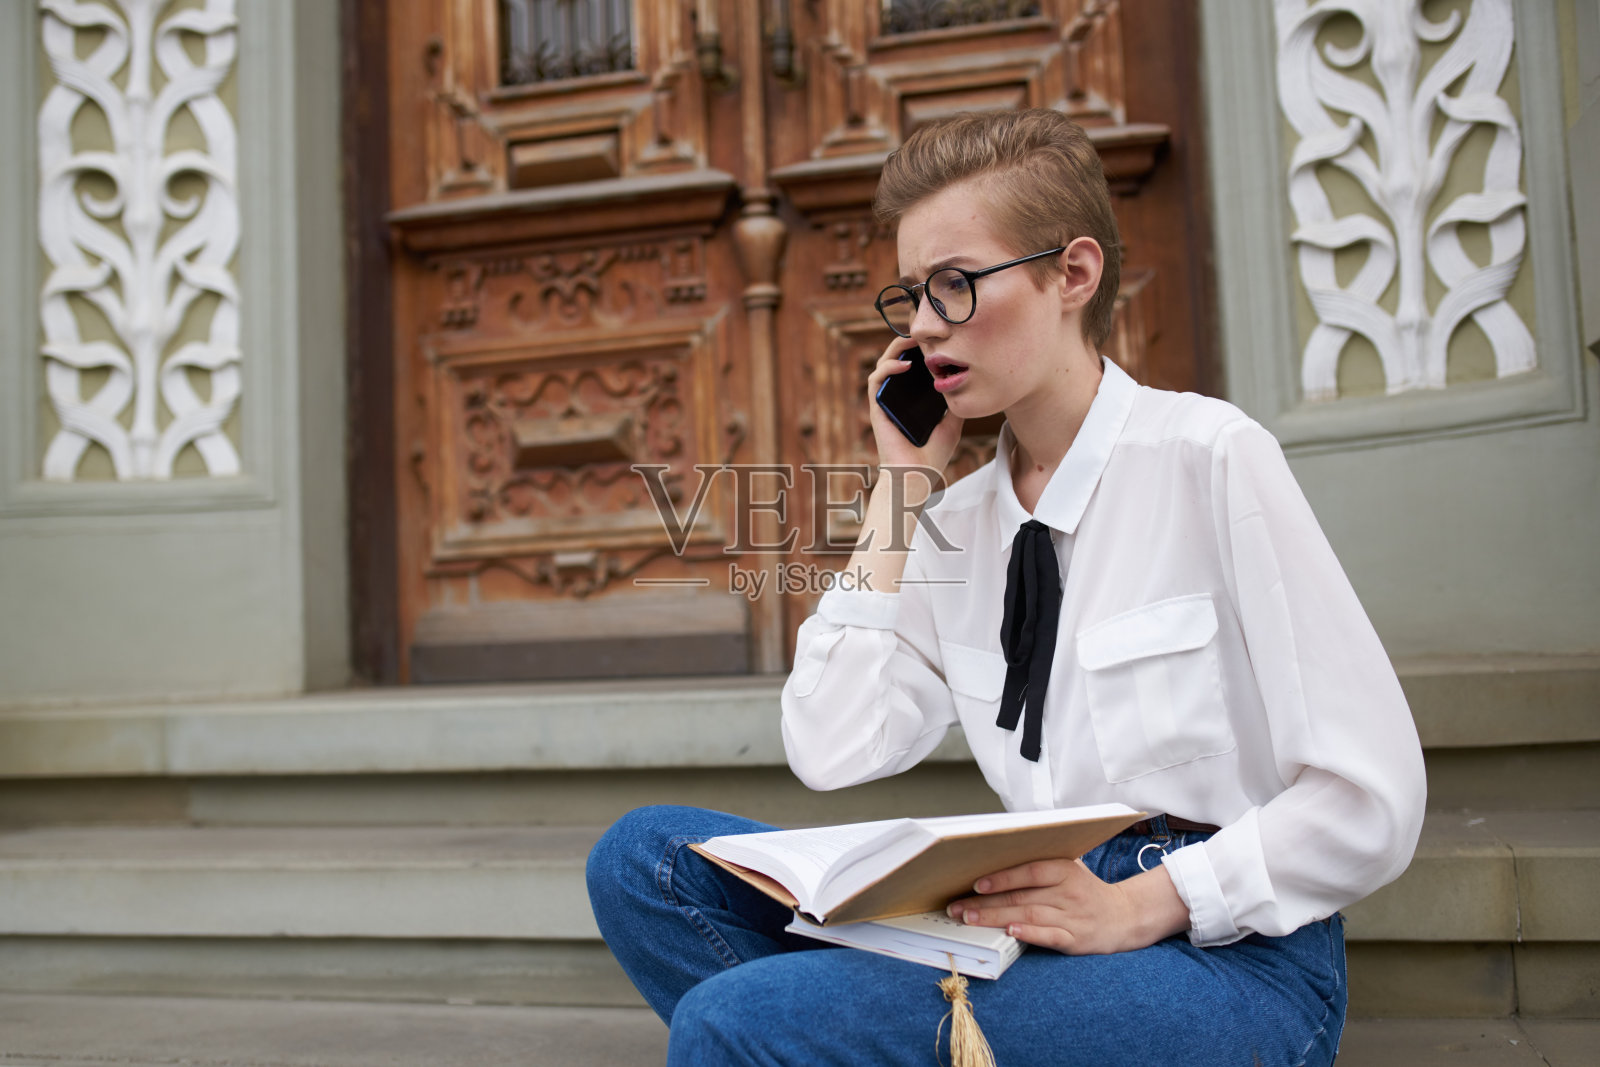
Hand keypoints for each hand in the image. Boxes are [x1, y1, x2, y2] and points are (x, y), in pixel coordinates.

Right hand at [866, 336, 963, 474]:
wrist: (916, 479)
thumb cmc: (931, 458)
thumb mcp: (951, 425)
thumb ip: (954, 404)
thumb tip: (967, 384)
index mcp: (911, 400)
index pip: (913, 367)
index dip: (921, 350)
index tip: (937, 338)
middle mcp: (896, 398)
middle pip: (898, 360)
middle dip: (909, 342)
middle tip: (925, 332)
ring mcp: (885, 402)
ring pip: (884, 364)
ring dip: (896, 348)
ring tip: (913, 340)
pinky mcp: (876, 408)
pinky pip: (875, 381)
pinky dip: (887, 368)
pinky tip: (904, 365)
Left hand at [944, 858, 1190, 955]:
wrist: (1124, 917)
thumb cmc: (1085, 891)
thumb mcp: (1069, 869)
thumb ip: (1039, 865)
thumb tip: (994, 859)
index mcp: (1065, 870)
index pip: (1028, 871)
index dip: (1001, 877)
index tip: (974, 884)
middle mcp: (1069, 892)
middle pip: (1021, 896)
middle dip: (985, 903)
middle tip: (957, 908)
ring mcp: (1074, 916)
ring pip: (1029, 916)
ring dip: (997, 918)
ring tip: (970, 920)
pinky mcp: (1077, 939)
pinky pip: (1051, 936)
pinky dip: (1030, 934)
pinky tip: (1011, 933)